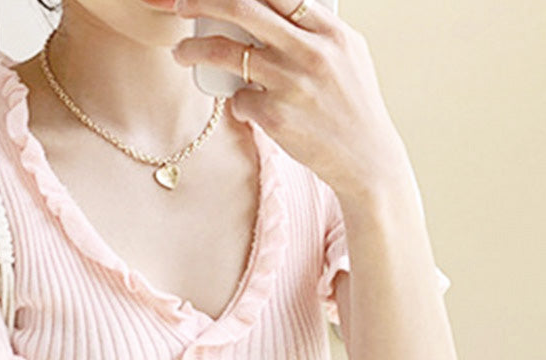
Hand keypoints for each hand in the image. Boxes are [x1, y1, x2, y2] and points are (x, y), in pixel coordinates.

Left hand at [170, 0, 409, 200]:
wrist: (365, 159)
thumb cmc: (352, 106)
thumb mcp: (348, 56)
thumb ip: (316, 30)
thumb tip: (276, 9)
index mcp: (330, 32)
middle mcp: (310, 53)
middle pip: (244, 10)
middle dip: (204, 1)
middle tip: (181, 4)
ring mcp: (291, 85)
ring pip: (228, 54)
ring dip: (195, 50)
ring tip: (181, 53)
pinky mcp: (275, 118)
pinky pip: (238, 100)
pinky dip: (237, 102)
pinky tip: (248, 108)